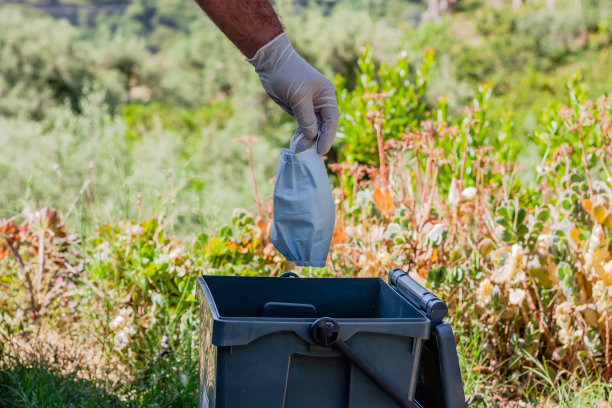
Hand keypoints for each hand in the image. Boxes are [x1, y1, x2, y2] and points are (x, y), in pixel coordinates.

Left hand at [247, 33, 338, 154]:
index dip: (327, 136)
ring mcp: (310, 106)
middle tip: (303, 150)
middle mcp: (321, 101)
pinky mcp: (298, 109)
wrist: (270, 62)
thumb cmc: (287, 75)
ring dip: (305, 139)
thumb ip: (306, 117)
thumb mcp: (298, 97)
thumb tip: (312, 136)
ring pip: (312, 128)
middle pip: (322, 126)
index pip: (331, 119)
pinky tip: (295, 143)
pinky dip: (300, 135)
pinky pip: (303, 126)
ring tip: (297, 148)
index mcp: (326, 95)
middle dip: (314, 139)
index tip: (321, 150)